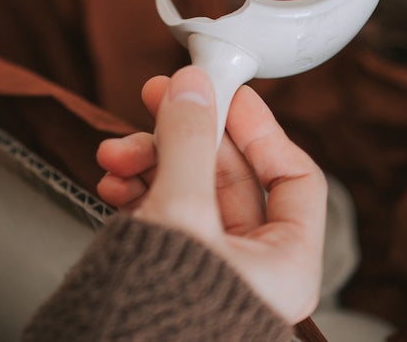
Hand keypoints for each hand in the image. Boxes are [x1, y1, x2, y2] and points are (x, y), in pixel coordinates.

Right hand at [95, 68, 327, 323]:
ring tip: (116, 153)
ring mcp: (210, 267)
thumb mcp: (182, 213)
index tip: (226, 91)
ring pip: (189, 188)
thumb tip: (194, 89)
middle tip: (159, 99)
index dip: (259, 128)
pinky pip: (163, 211)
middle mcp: (252, 267)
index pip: (292, 176)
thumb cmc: (164, 317)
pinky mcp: (171, 268)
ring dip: (150, 159)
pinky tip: (114, 180)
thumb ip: (189, 142)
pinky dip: (137, 188)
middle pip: (229, 176)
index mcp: (284, 265)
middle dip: (185, 137)